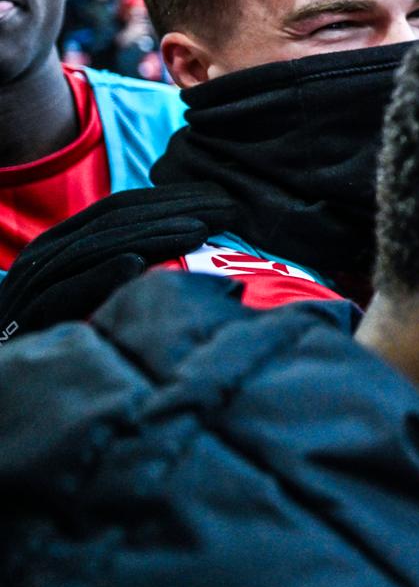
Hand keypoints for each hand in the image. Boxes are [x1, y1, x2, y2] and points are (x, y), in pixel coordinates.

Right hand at [0, 182, 237, 341]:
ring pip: (93, 247)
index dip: (172, 198)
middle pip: (112, 221)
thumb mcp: (97, 301)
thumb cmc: (63, 341)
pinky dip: (98, 276)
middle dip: (173, 210)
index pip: (120, 209)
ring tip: (199, 230)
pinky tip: (135, 265)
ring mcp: (29, 286)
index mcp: (60, 245)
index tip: (224, 200)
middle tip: (228, 210)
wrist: (6, 388)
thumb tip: (216, 271)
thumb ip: (136, 274)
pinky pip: (61, 292)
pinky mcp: (22, 318)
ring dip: (149, 235)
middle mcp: (42, 257)